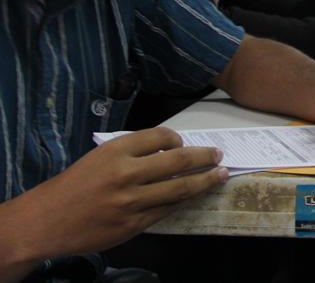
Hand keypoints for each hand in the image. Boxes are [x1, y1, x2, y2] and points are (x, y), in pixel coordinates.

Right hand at [21, 128, 225, 261]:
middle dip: (204, 157)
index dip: (178, 139)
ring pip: (180, 187)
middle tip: (219, 155)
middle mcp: (127, 173)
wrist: (47, 220)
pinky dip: (185, 200)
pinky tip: (196, 195)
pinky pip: (168, 209)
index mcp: (117, 150)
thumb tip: (169, 149)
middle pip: (178, 160)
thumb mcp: (100, 156)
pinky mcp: (134, 223)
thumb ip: (133, 152)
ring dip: (205, 180)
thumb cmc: (75, 185)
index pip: (161, 136)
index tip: (185, 143)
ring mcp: (132, 201)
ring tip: (221, 174)